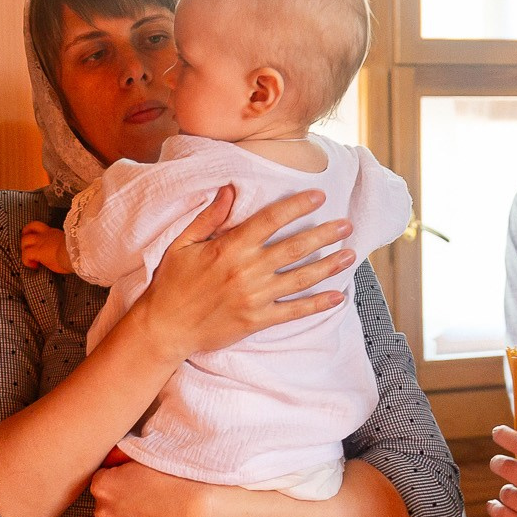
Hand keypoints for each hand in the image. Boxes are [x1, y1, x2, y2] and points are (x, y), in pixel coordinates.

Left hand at [20, 221, 72, 273]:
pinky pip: (25, 254)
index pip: (43, 228)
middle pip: (32, 226)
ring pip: (25, 239)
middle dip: (26, 234)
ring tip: (28, 257)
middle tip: (27, 245)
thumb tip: (65, 254)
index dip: (39, 233)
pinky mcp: (37, 251)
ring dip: (24, 247)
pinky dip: (26, 261)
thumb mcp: (70, 247)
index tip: (41, 243)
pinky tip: (33, 266)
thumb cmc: (77, 252)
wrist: (76, 253)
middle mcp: (46, 234)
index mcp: (55, 233)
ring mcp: (40, 242)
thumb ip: (64, 248)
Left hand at [90, 458, 215, 516]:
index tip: (137, 480)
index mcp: (103, 485)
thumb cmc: (177, 481)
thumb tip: (111, 460)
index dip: (121, 477)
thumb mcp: (146, 455)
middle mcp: (102, 512)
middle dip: (120, 500)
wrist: (198, 515)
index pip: (103, 478)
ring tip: (151, 514)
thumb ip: (120, 455)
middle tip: (147, 497)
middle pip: (106, 503)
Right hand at [129, 186, 355, 363]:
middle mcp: (247, 271)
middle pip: (294, 248)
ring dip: (329, 266)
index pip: (271, 220)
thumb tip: (230, 190)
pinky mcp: (257, 320)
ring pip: (300, 278)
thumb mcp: (183, 243)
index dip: (297, 206)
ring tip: (351, 255)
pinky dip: (317, 305)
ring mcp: (255, 297)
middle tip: (347, 225)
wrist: (165, 327)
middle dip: (324, 234)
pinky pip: (293, 312)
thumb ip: (210, 217)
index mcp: (230, 248)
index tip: (319, 196)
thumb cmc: (172, 282)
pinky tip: (337, 297)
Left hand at [486, 426, 516, 516]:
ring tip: (515, 494)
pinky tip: (503, 510)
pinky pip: (502, 516)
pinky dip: (500, 511)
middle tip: (498, 463)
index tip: (498, 433)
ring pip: (505, 493)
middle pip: (509, 467)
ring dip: (506, 492)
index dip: (507, 436)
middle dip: (499, 463)